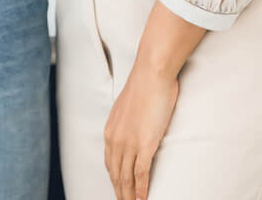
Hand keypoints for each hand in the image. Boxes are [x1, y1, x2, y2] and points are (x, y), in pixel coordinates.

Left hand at [105, 65, 177, 199]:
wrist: (151, 74)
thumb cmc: (144, 86)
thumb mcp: (128, 108)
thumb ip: (128, 123)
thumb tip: (135, 130)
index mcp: (110, 130)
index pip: (110, 163)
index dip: (115, 180)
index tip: (119, 190)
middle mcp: (115, 139)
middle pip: (116, 174)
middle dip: (120, 192)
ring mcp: (129, 143)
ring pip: (126, 178)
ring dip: (129, 195)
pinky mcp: (145, 144)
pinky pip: (141, 173)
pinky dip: (141, 189)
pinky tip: (143, 199)